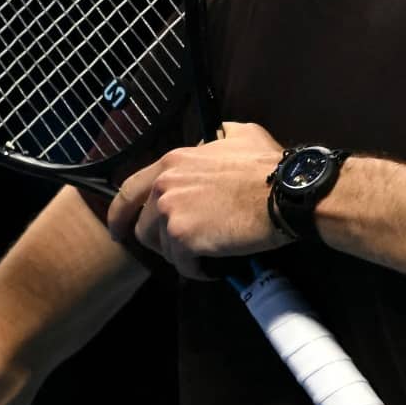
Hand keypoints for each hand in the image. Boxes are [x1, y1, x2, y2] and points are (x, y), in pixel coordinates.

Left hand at [105, 121, 287, 277]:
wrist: (285, 193)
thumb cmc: (268, 166)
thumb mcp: (241, 134)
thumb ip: (219, 137)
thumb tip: (218, 138)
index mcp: (172, 163)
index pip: (129, 191)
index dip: (121, 214)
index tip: (120, 230)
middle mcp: (164, 186)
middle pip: (144, 227)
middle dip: (164, 241)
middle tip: (189, 247)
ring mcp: (171, 213)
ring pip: (165, 249)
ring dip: (187, 255)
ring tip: (213, 252)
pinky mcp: (184, 238)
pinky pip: (185, 265)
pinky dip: (202, 269)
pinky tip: (220, 263)